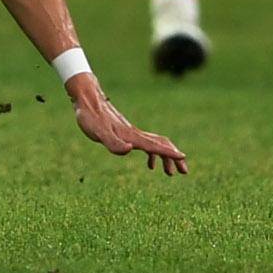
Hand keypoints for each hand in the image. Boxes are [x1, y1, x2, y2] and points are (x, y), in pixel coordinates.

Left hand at [68, 77, 187, 174]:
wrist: (88, 100)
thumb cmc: (90, 117)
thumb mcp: (98, 133)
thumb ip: (113, 143)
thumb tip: (130, 150)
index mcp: (130, 136)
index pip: (153, 145)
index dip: (168, 152)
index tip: (183, 158)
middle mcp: (135, 133)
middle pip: (161, 144)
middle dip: (173, 158)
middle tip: (184, 172)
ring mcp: (132, 132)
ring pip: (156, 144)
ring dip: (166, 157)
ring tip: (170, 173)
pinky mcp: (127, 132)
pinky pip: (146, 143)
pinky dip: (153, 154)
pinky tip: (150, 165)